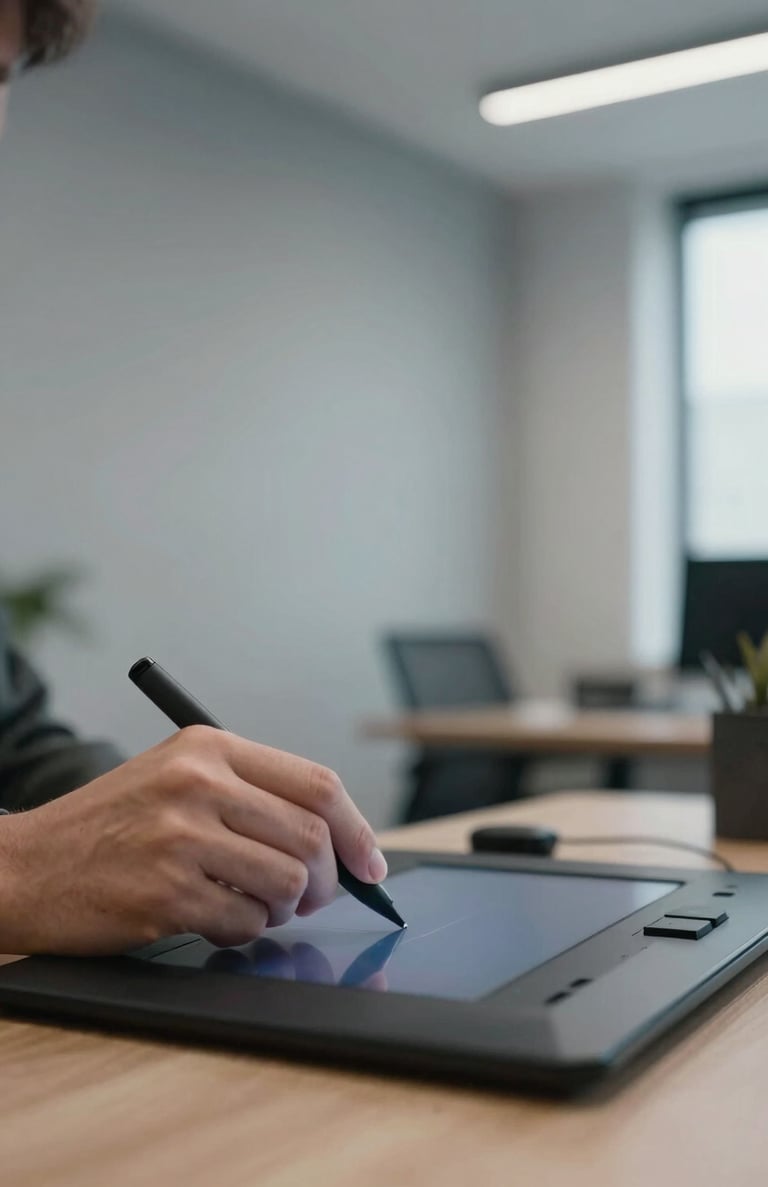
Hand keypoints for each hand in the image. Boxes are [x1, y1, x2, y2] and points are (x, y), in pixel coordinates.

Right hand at [0, 726, 386, 955]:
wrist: (26, 866)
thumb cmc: (110, 825)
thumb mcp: (176, 776)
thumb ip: (250, 793)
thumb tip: (337, 839)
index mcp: (208, 746)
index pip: (317, 783)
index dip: (357, 830)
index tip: (371, 864)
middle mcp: (198, 783)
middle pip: (312, 835)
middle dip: (327, 880)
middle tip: (313, 897)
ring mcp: (181, 838)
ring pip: (287, 883)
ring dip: (284, 909)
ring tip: (258, 907)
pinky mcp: (166, 893)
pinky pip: (245, 924)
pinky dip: (244, 932)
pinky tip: (216, 920)